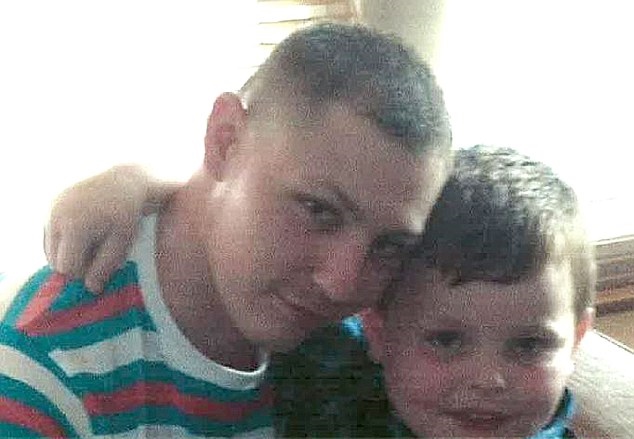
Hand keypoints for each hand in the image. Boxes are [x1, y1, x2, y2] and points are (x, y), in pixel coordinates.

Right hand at [44, 165, 157, 292]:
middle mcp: (56, 217)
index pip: (68, 268)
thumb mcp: (122, 241)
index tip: (101, 266)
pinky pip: (50, 235)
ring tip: (92, 243)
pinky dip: (64, 241)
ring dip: (68, 253)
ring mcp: (51, 209)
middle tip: (98, 255)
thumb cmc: (128, 213)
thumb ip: (106, 266)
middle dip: (75, 264)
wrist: (125, 180)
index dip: (84, 273)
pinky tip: (84, 234)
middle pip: (56, 261)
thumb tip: (92, 289)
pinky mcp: (51, 204)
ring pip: (50, 250)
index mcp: (74, 227)